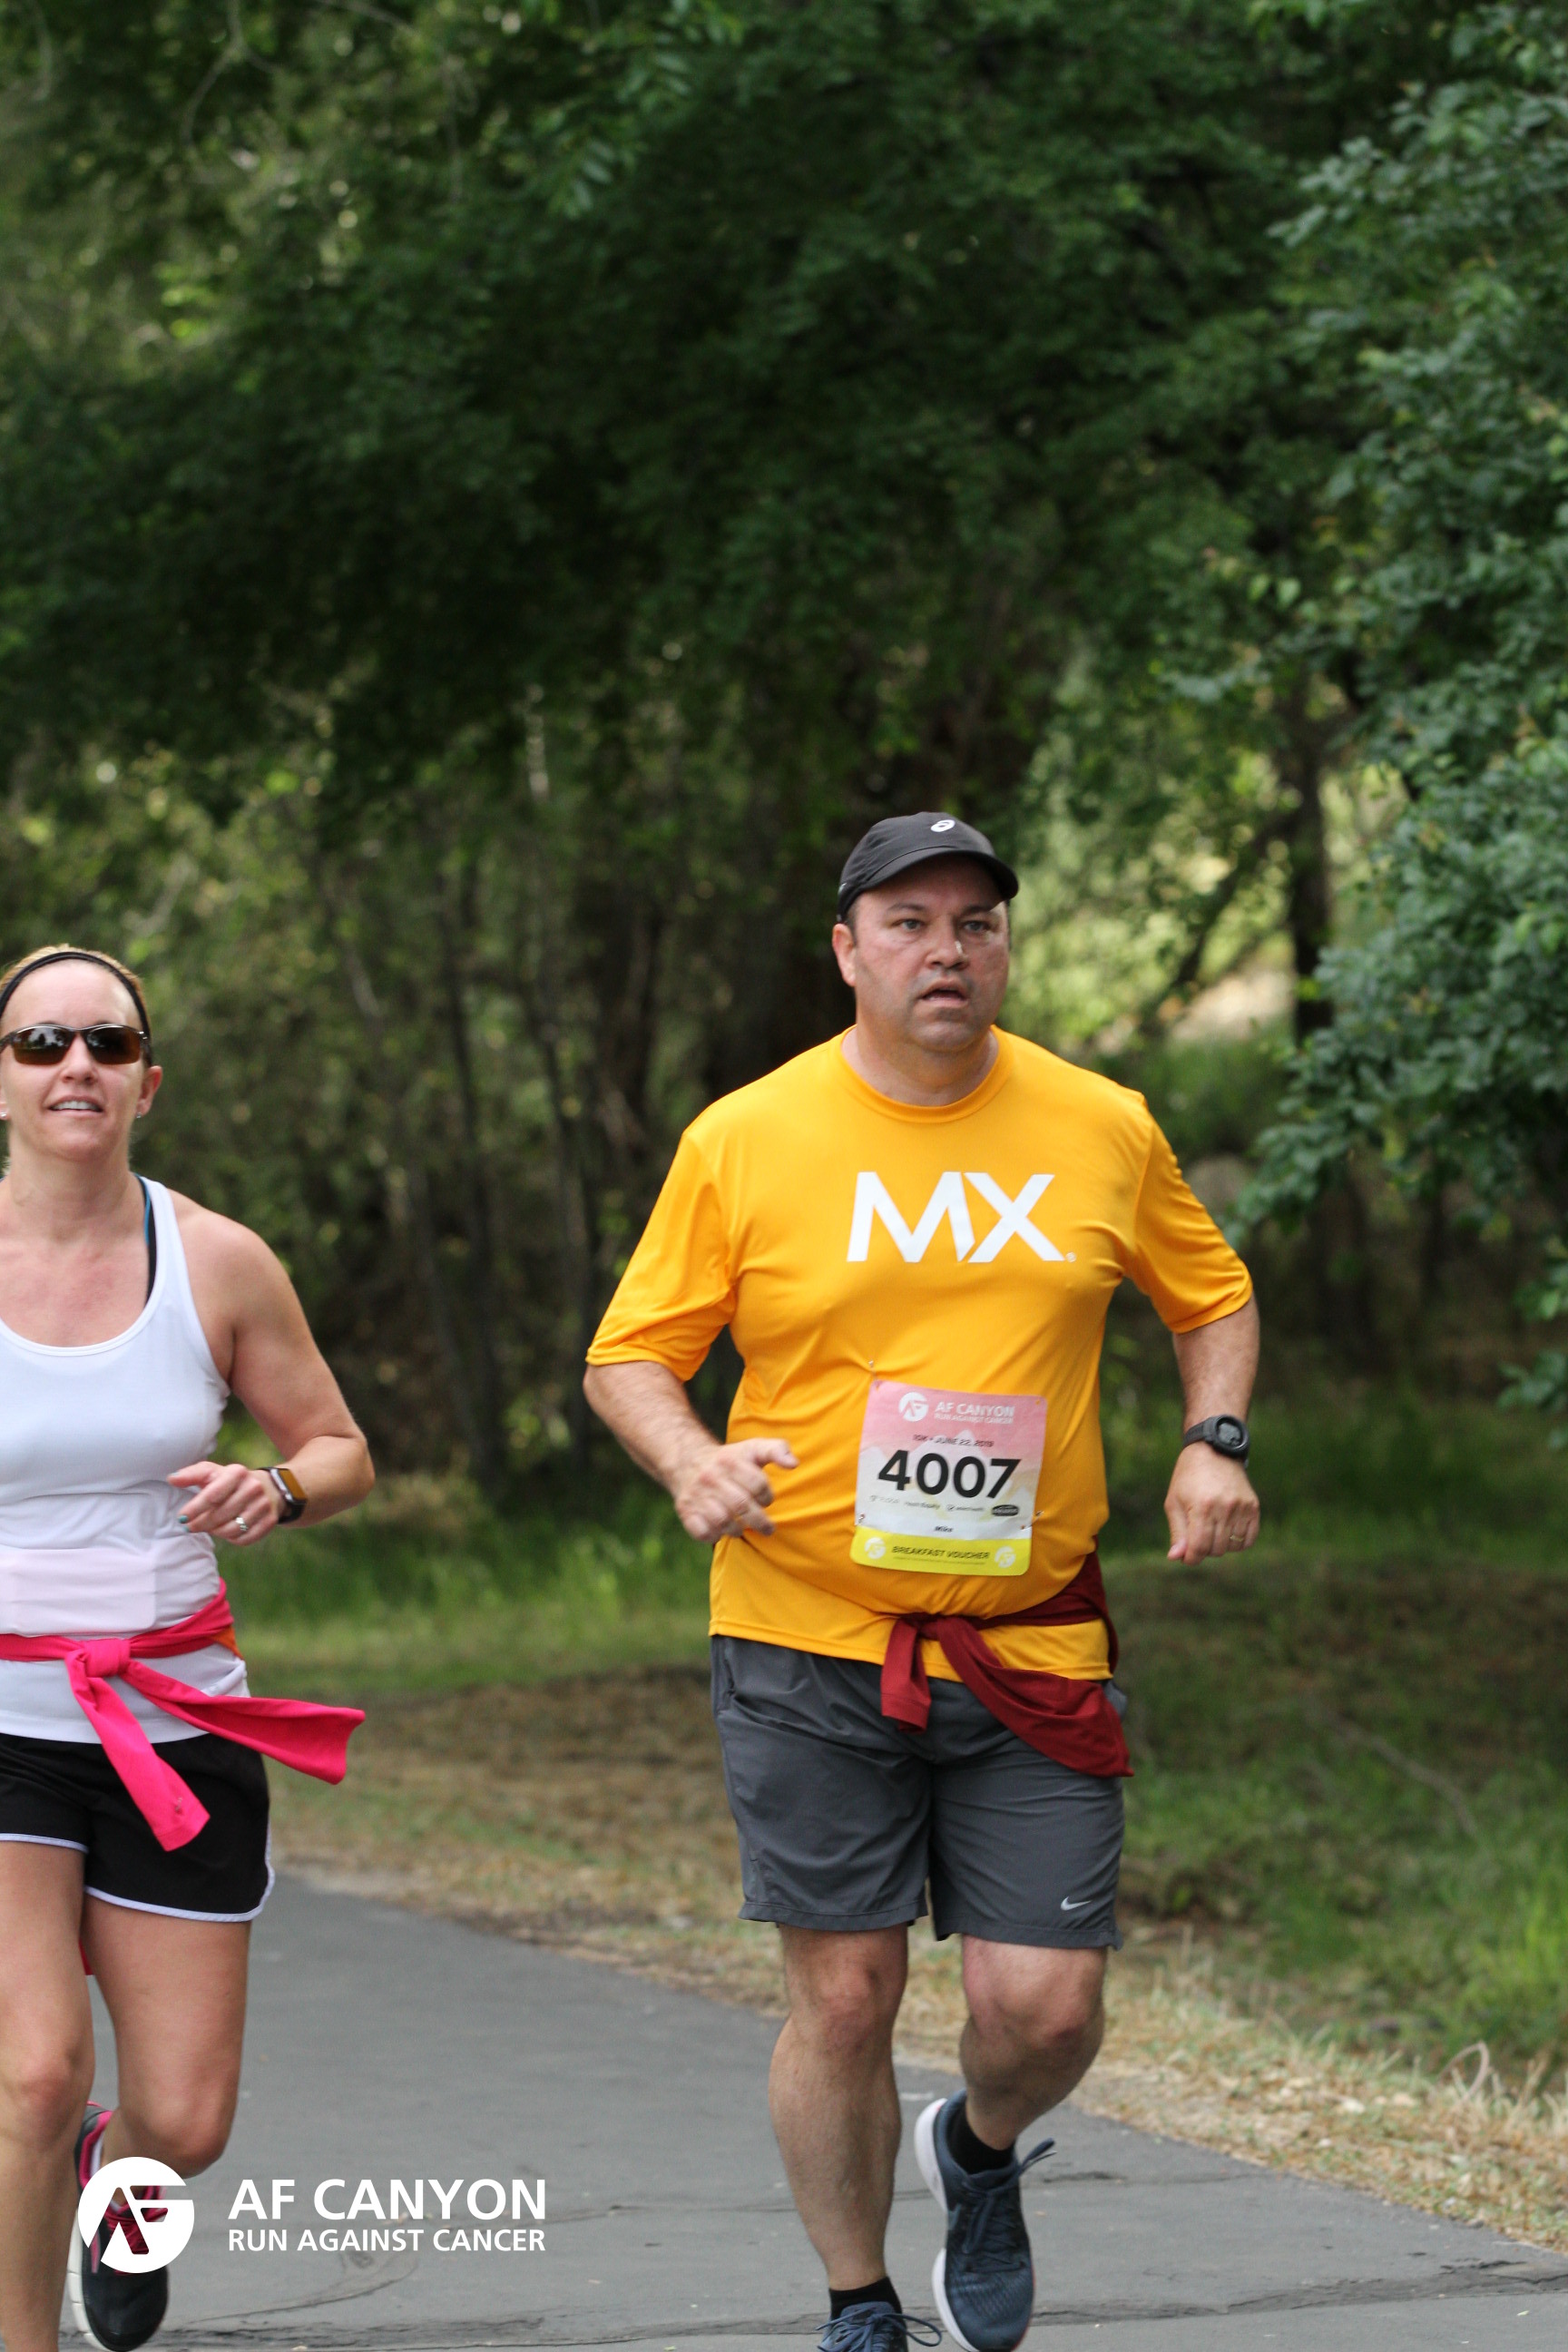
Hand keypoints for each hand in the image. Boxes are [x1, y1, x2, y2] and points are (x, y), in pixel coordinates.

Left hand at [168, 1460, 281, 1546]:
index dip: (194, 1509)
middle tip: (190, 1527)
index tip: (181, 1519)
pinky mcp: (270, 1520)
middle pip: (220, 1515)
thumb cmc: (231, 1481)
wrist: (269, 1487)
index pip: (212, 1495)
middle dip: (200, 1524)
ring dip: (215, 1532)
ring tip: (208, 1528)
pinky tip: (225, 1532)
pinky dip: (231, 1539)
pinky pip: (245, 1538)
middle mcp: (253, 1487)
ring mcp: (263, 1505)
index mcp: (237, 1472)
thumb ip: (192, 1474)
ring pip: (232, 1529)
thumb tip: (171, 1478)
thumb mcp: (213, 1472)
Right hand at [672, 1438, 797, 1541]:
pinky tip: (721, 1531)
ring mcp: (696, 1494)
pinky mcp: (685, 1509)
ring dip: (737, 1530)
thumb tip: (794, 1464)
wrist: (687, 1460)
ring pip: (722, 1520)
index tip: (766, 1500)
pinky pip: (701, 1530)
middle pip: (741, 1505)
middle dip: (760, 1521)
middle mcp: (711, 1476)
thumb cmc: (731, 1459)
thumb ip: (777, 1450)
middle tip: (768, 1529)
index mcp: (730, 1460)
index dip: (767, 1496)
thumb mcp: (753, 1448)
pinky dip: (714, 1535)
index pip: (757, 1483)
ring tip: (743, 1529)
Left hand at [1164, 1444, 1258, 1563]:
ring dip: (1220, 1545)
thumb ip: (1177, 1532)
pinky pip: (1249, 1539)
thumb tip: (1175, 1557)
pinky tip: (1227, 1532)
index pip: (1199, 1548)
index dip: (1191, 1558)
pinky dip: (1238, 1542)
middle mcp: (1224, 1508)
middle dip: (1204, 1549)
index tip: (1187, 1557)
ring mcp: (1241, 1507)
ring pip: (1232, 1547)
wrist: (1213, 1451)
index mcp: (1201, 1507)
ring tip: (1212, 1529)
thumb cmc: (1188, 1478)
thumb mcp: (1174, 1503)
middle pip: (1215, 1549)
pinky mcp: (1253, 1506)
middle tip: (1198, 1536)